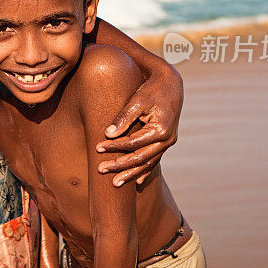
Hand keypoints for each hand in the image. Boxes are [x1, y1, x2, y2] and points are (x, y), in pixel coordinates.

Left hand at [96, 66, 182, 186]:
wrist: (170, 84)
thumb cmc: (151, 90)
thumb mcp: (137, 101)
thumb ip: (123, 118)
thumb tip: (108, 134)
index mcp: (161, 130)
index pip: (133, 143)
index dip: (114, 147)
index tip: (97, 148)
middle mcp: (167, 140)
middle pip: (140, 158)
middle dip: (120, 166)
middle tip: (101, 170)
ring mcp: (168, 143)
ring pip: (148, 163)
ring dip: (131, 173)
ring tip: (114, 183)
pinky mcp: (165, 142)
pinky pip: (154, 160)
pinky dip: (144, 170)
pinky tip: (136, 182)